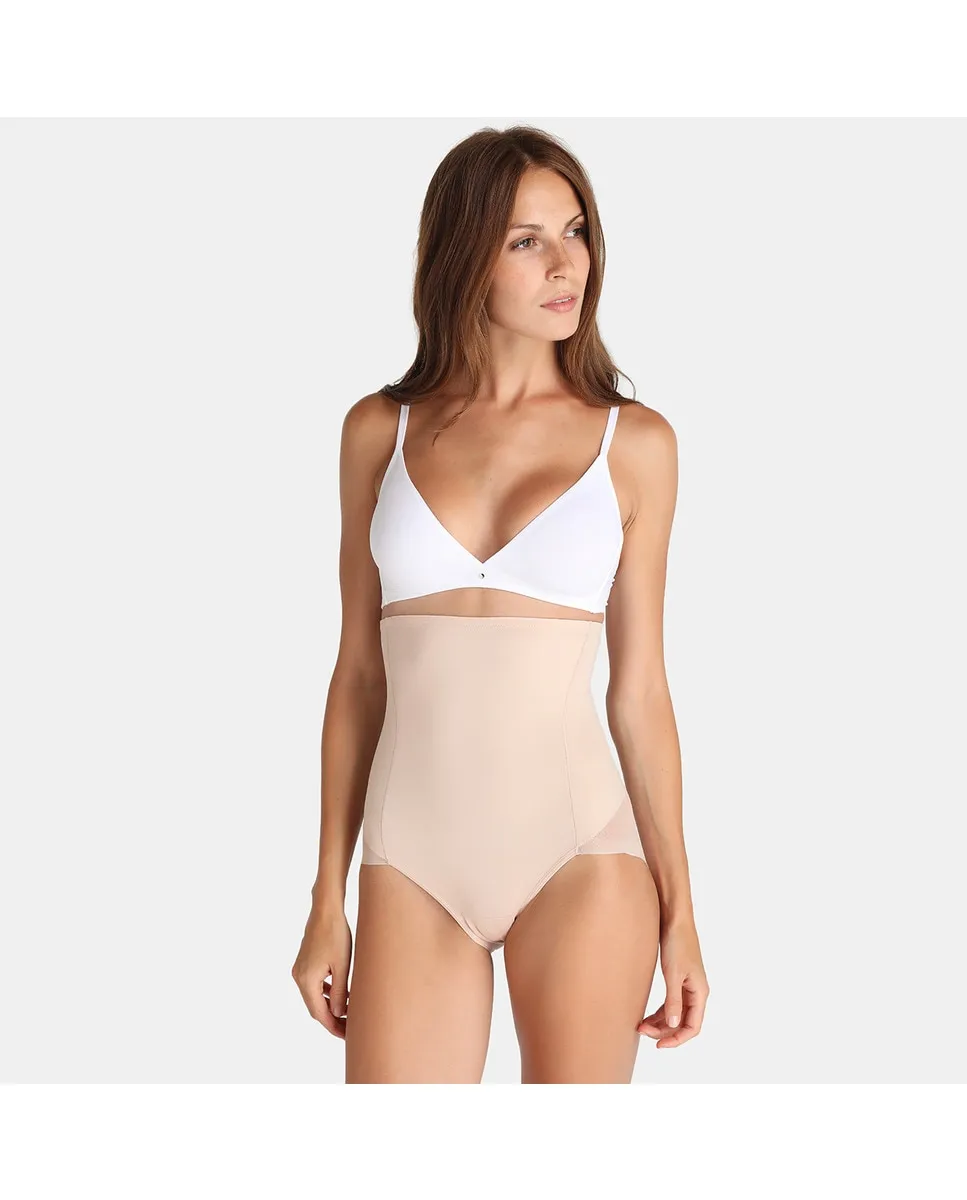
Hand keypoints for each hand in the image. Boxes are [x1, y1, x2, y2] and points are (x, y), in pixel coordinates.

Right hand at [292, 905, 352, 1038]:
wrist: (326, 910)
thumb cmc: (336, 935)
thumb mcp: (342, 966)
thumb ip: (340, 992)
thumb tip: (339, 1014)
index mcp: (306, 980)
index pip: (319, 1013)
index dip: (333, 1026)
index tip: (348, 1036)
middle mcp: (299, 977)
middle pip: (315, 1007)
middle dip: (332, 1019)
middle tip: (350, 1030)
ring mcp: (300, 970)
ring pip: (315, 997)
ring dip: (329, 1006)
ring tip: (347, 1016)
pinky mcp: (304, 963)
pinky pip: (314, 985)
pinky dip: (326, 993)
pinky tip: (339, 995)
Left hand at [637, 919, 708, 1048]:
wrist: (674, 919)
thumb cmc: (677, 943)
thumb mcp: (673, 974)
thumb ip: (673, 1000)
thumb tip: (674, 1025)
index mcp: (700, 992)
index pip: (693, 1027)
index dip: (677, 1039)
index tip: (659, 1045)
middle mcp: (696, 992)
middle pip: (683, 1022)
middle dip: (664, 1031)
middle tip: (642, 1032)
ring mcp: (687, 986)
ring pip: (675, 1013)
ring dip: (660, 1022)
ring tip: (640, 1026)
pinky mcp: (677, 978)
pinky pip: (670, 1002)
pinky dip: (659, 1011)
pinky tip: (645, 1015)